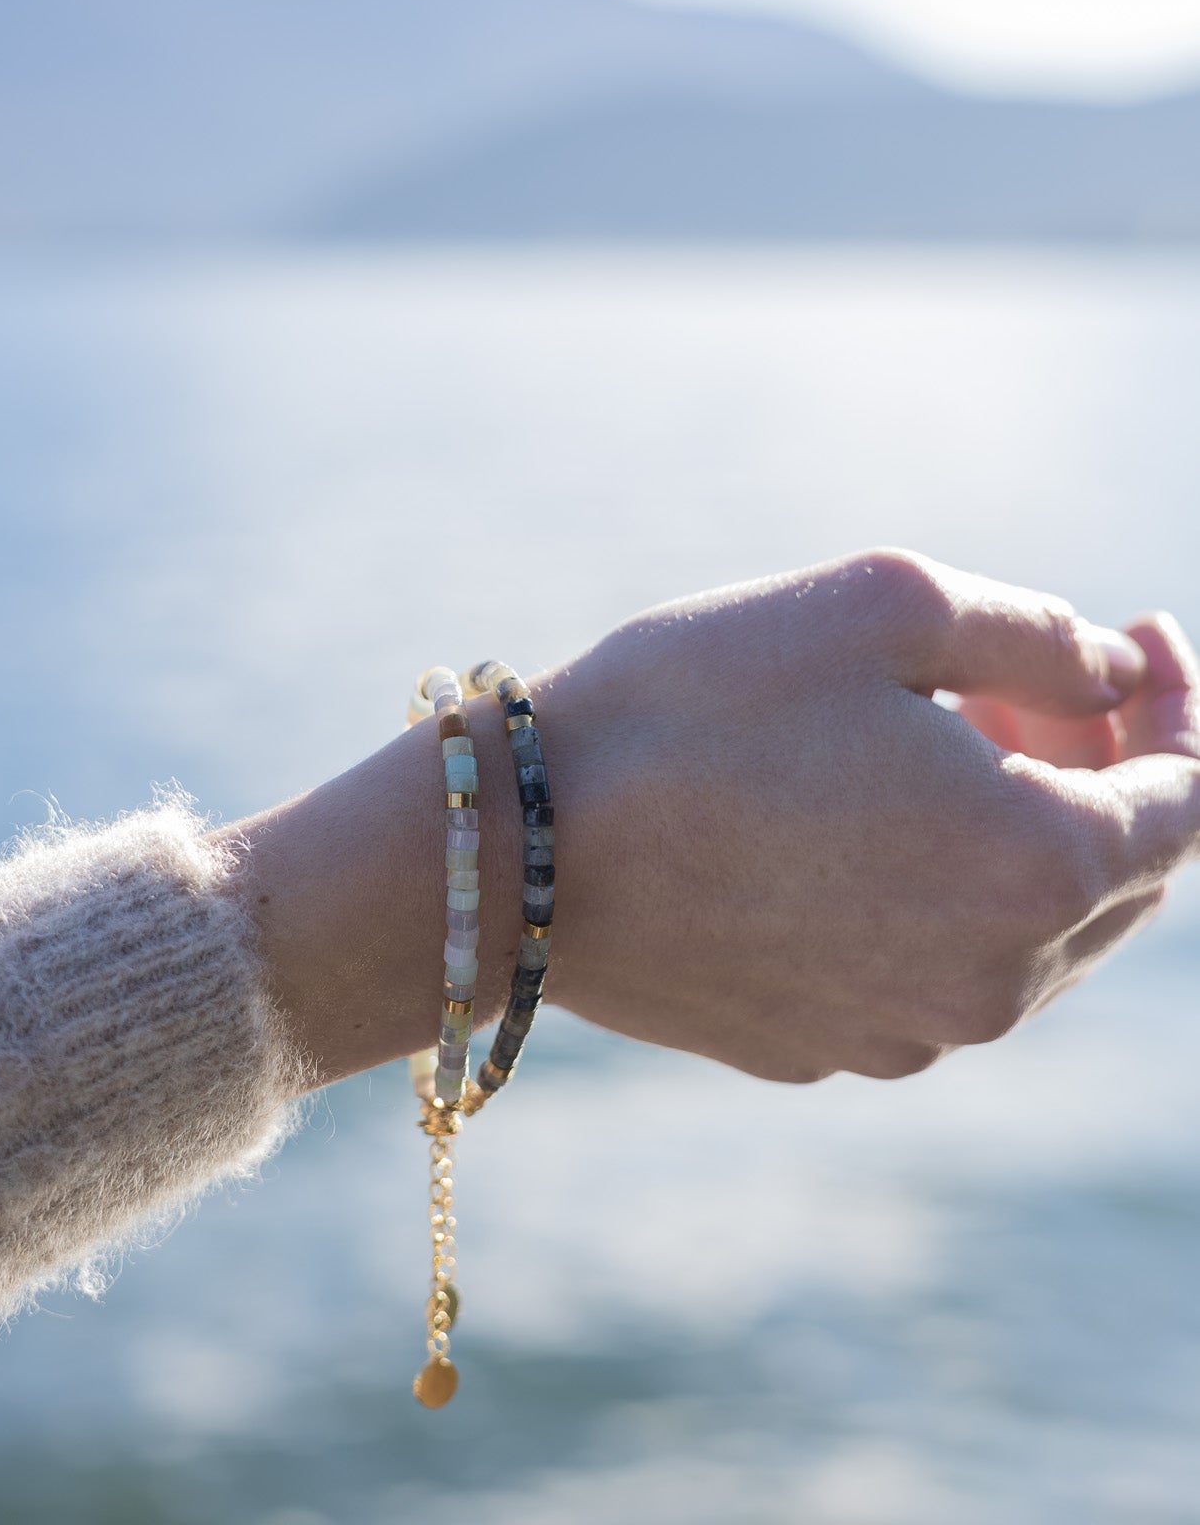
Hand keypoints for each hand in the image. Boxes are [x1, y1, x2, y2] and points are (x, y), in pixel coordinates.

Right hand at [537, 550, 1199, 1081]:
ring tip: (952, 735)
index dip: (1186, 707)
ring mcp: (911, 1031)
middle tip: (1046, 679)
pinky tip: (869, 819)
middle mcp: (997, 980)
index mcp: (1036, 866)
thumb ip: (1043, 636)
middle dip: (1110, 764)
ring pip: (1032, 931)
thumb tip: (1119, 675)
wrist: (518, 847)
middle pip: (1124, 876)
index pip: (1190, 800)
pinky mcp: (829, 1048)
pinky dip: (945, 891)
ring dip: (1028, 829)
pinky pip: (935, 967)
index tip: (1144, 633)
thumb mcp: (888, 603)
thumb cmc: (700, 706)